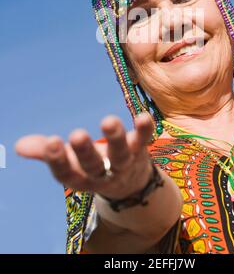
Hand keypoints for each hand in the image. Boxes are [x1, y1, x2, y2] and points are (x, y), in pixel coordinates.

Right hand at [15, 112, 154, 199]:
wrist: (131, 185)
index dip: (58, 160)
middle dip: (85, 151)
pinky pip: (144, 141)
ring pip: (121, 154)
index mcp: (81, 178)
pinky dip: (145, 130)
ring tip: (108, 121)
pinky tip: (143, 116)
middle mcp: (103, 174)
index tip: (51, 142)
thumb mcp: (70, 163)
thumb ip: (47, 152)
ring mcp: (124, 164)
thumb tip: (19, 146)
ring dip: (116, 138)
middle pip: (94, 165)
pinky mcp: (141, 151)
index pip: (67, 174)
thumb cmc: (92, 167)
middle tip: (76, 135)